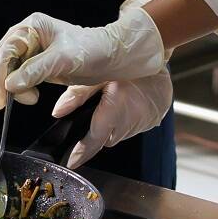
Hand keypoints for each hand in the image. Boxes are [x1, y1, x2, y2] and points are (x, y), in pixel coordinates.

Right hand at [0, 3, 167, 110]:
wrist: (112, 57)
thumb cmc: (92, 50)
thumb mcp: (63, 60)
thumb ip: (35, 70)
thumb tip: (10, 84)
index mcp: (32, 27)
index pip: (6, 51)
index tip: (0, 97)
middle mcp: (29, 36)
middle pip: (3, 62)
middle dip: (4, 83)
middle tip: (11, 102)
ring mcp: (33, 51)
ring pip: (9, 72)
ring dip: (13, 88)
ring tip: (31, 98)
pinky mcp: (38, 65)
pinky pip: (20, 78)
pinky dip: (21, 89)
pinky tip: (32, 96)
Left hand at [51, 73, 173, 168]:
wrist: (159, 56)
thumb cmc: (127, 61)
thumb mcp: (98, 73)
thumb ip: (77, 94)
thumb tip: (58, 111)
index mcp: (115, 109)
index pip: (93, 141)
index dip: (81, 154)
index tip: (71, 162)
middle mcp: (130, 120)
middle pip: (106, 139)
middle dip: (97, 133)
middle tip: (95, 112)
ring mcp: (144, 122)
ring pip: (119, 135)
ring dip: (113, 127)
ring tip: (113, 103)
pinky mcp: (152, 121)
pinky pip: (132, 128)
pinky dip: (126, 121)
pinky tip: (126, 104)